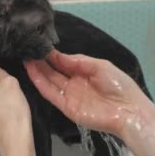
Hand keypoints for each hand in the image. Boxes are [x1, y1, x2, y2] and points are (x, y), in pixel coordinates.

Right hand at [25, 50, 152, 136]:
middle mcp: (75, 83)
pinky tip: (32, 72)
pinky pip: (51, 94)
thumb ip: (78, 61)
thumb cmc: (118, 85)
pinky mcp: (66, 107)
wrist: (128, 111)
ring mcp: (70, 96)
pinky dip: (41, 84)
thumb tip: (58, 55)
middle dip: (42, 62)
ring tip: (26, 59)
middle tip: (28, 50)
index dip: (52, 55)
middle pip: (54, 72)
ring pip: (50, 82)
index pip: (64, 62)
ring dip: (38, 71)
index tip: (40, 45)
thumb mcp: (100, 66)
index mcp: (85, 72)